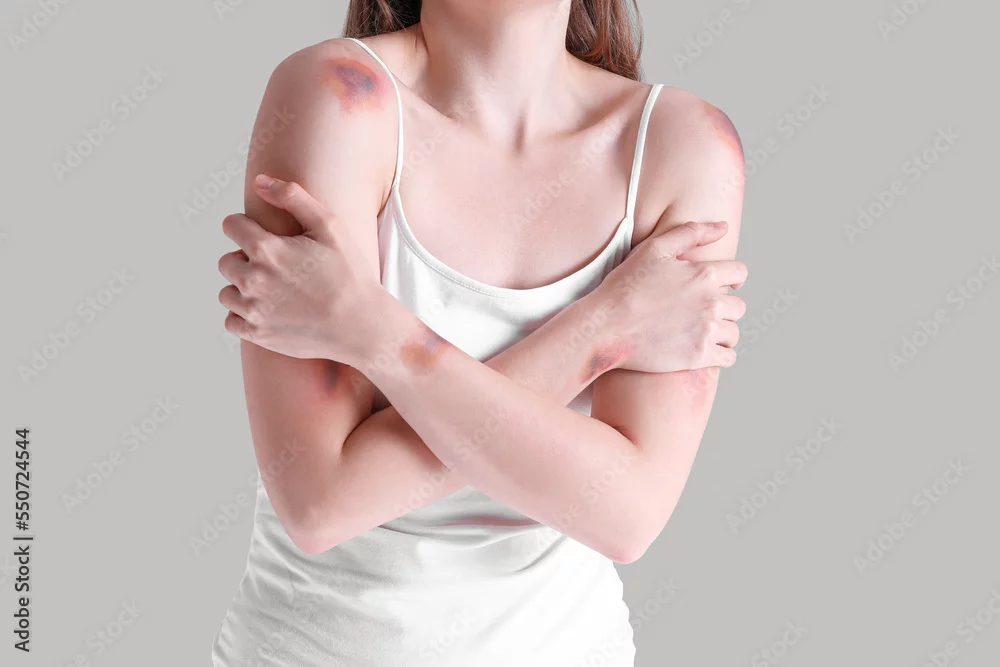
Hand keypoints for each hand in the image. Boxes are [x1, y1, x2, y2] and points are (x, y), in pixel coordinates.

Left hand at [217, 174, 385, 362]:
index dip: (246, 226)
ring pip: (227, 293)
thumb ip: (292, 197)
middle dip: (245, 259)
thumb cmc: (350, 273)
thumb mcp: (330, 226)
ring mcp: (253, 310)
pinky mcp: (258, 334)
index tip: (263, 236)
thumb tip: (259, 181)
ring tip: (273, 290)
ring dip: (242, 289)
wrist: (362, 325)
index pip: (231, 226)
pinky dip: (244, 316)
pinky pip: (231, 321)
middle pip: (226, 261)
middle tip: (276, 267)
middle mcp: (253, 280)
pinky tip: (269, 310)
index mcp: (266, 250)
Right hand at [590, 221, 746, 372]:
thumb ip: (691, 233)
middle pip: (738, 306)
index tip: (723, 286)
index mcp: (704, 274)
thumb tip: (723, 227)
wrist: (606, 326)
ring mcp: (706, 331)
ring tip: (702, 333)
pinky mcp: (699, 356)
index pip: (739, 273)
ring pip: (733, 333)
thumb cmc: (625, 286)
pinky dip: (721, 355)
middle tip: (703, 312)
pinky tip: (705, 351)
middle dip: (724, 308)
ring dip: (722, 332)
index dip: (732, 278)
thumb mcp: (653, 249)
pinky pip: (728, 358)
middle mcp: (711, 302)